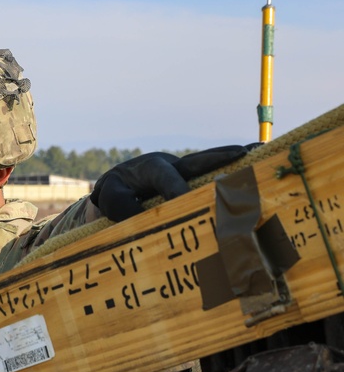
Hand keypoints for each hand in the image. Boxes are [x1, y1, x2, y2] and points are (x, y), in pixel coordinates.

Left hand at [91, 145, 251, 221]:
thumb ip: (121, 205)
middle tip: (243, 155)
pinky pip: (213, 177)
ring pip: (210, 166)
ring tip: (260, 156)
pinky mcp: (192, 181)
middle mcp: (172, 166)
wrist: (118, 185)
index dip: (175, 188)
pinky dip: (234, 173)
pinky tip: (256, 170)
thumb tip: (141, 217)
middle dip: (219, 158)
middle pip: (198, 160)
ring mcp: (185, 172)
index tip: (183, 200)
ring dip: (235, 162)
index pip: (165, 176)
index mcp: (150, 168)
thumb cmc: (115, 192)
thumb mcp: (111, 197)